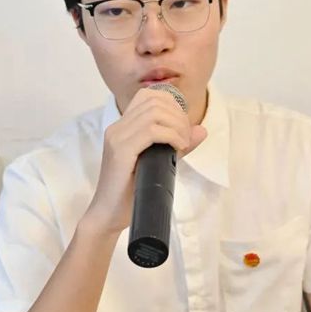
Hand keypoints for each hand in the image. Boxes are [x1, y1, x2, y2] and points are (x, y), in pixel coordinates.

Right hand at [84, 87, 206, 233]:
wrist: (109, 215)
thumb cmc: (132, 192)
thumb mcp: (160, 162)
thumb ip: (177, 144)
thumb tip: (201, 130)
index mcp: (122, 127)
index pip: (148, 96)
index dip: (171, 103)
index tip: (183, 125)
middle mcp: (117, 127)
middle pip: (154, 100)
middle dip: (178, 114)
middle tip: (186, 136)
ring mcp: (117, 138)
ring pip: (154, 113)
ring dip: (176, 124)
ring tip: (183, 143)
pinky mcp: (121, 151)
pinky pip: (151, 131)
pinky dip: (171, 135)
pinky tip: (177, 147)